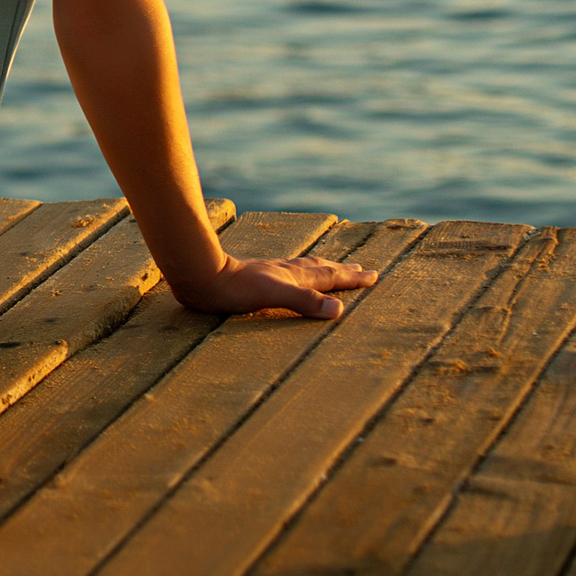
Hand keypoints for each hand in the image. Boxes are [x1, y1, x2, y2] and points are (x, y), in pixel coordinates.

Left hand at [173, 253, 378, 319]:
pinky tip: (289, 272)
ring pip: (304, 267)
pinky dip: (299, 270)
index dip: (352, 278)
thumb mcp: (273, 296)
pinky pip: (287, 270)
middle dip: (343, 270)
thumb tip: (339, 310)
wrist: (202, 275)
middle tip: (362, 268)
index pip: (330, 277)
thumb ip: (304, 301)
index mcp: (294, 277)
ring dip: (323, 267)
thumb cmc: (235, 289)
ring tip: (333, 265)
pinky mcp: (255, 275)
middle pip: (321, 268)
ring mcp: (270, 271)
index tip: (374, 275)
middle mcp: (286, 271)